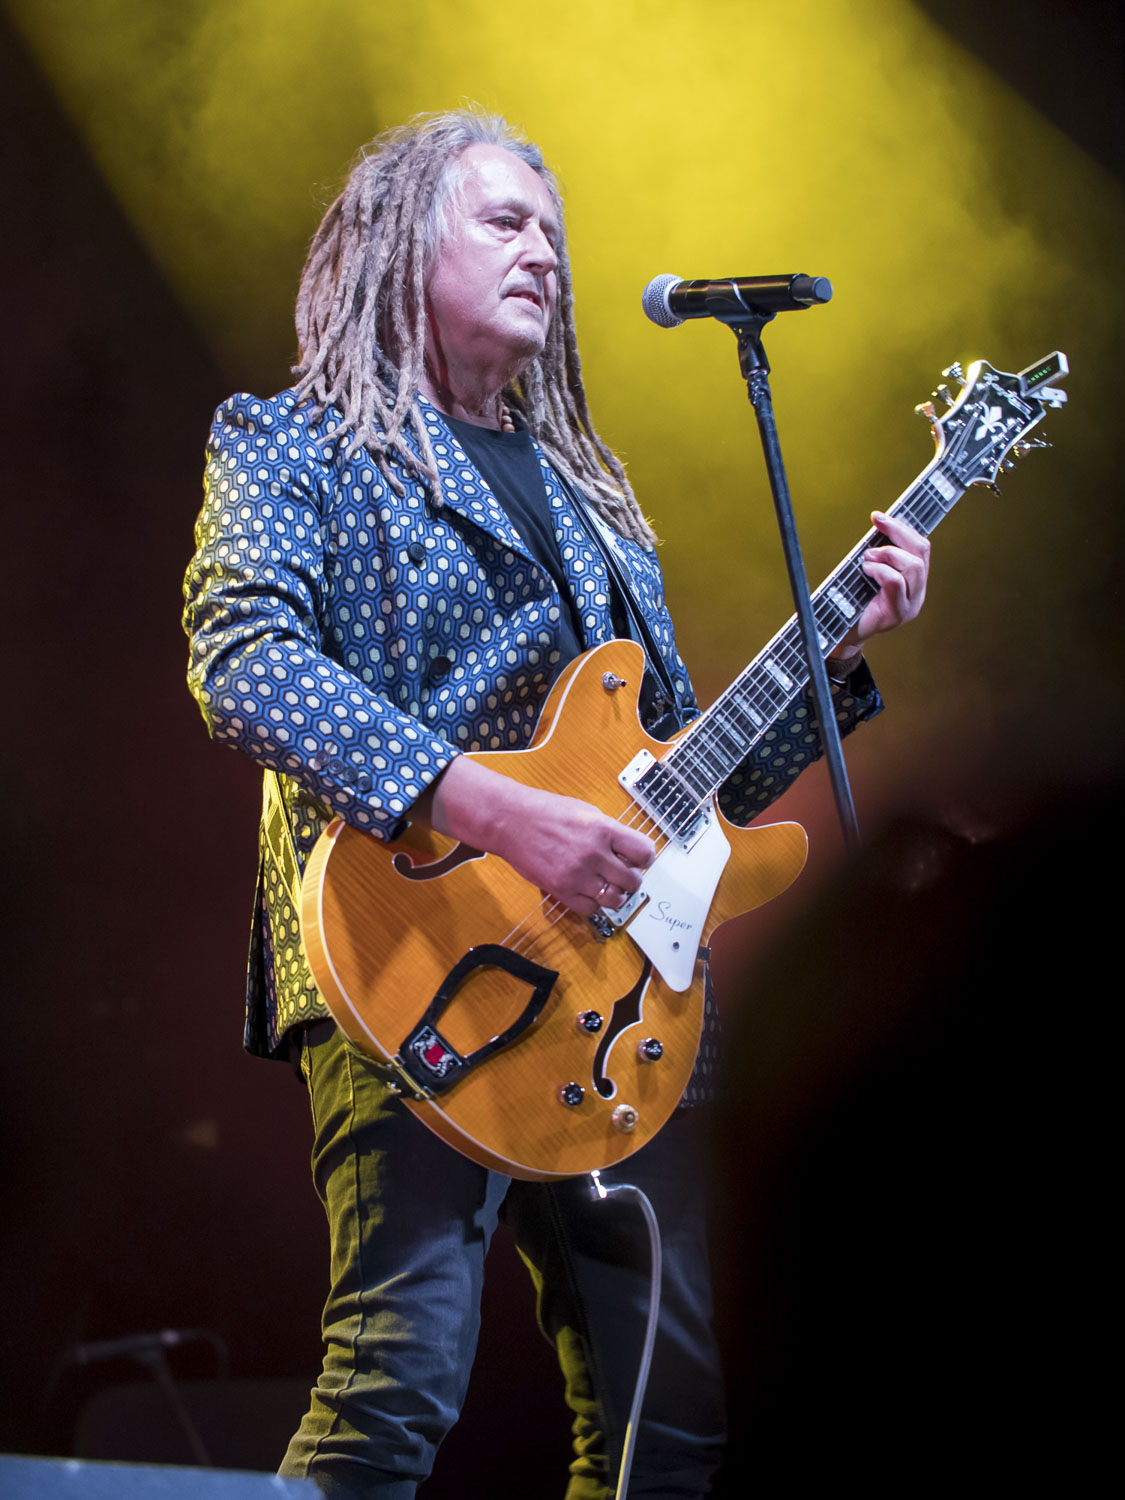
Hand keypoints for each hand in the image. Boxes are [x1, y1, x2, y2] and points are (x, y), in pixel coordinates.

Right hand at [415, 756, 654, 916]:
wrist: (511, 822)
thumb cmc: (546, 812)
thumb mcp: (587, 812)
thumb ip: (610, 832)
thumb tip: (629, 851)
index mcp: (603, 829)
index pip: (644, 853)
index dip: (645, 858)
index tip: (639, 859)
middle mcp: (593, 853)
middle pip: (633, 881)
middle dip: (632, 879)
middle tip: (624, 874)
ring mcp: (577, 874)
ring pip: (615, 900)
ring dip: (615, 895)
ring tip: (607, 885)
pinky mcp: (561, 890)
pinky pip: (590, 909)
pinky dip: (594, 904)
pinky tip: (588, 891)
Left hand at [831, 509, 929, 664]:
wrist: (842, 635)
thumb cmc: (853, 603)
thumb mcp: (868, 574)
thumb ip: (878, 556)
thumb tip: (876, 525)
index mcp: (914, 580)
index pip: (921, 547)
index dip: (903, 527)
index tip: (880, 516)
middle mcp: (918, 592)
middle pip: (922, 551)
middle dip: (898, 531)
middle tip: (876, 522)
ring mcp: (911, 604)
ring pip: (913, 566)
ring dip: (888, 553)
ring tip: (868, 557)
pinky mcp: (898, 614)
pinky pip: (896, 583)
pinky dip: (881, 570)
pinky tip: (867, 570)